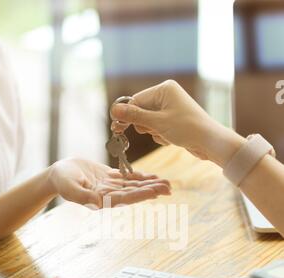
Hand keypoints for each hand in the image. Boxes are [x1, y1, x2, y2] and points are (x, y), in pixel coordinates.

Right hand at [48, 159, 170, 208]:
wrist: (57, 174)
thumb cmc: (62, 182)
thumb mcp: (70, 188)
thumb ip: (82, 196)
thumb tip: (97, 203)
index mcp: (102, 200)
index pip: (126, 197)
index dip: (141, 194)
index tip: (156, 192)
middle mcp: (110, 195)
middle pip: (135, 192)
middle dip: (152, 190)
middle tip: (169, 187)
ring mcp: (111, 187)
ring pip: (134, 185)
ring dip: (150, 184)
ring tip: (167, 183)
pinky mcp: (110, 178)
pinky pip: (128, 178)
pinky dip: (141, 177)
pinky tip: (153, 176)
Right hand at [111, 80, 245, 167]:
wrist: (210, 142)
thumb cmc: (186, 129)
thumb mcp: (157, 123)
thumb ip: (134, 116)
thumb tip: (113, 110)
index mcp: (164, 89)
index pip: (136, 101)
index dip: (127, 115)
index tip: (117, 129)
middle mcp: (167, 95)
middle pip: (141, 111)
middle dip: (145, 125)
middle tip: (153, 131)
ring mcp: (171, 107)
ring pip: (148, 121)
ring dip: (153, 131)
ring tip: (167, 135)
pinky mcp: (173, 119)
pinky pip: (157, 127)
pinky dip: (160, 135)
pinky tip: (171, 138)